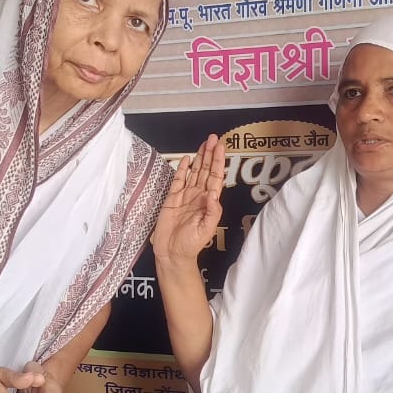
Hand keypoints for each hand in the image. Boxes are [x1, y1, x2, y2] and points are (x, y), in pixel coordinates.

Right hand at [151, 134, 226, 262]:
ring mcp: (185, 196)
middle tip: (213, 138)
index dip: (218, 162)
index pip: (215, 177)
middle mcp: (198, 196)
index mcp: (208, 202)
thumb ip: (212, 212)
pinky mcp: (171, 199)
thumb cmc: (191, 245)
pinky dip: (182, 169)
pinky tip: (186, 159)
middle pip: (205, 170)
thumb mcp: (206, 230)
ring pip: (194, 172)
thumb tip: (213, 194)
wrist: (172, 253)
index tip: (221, 147)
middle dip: (210, 154)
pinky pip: (178, 180)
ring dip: (199, 158)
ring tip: (204, 144)